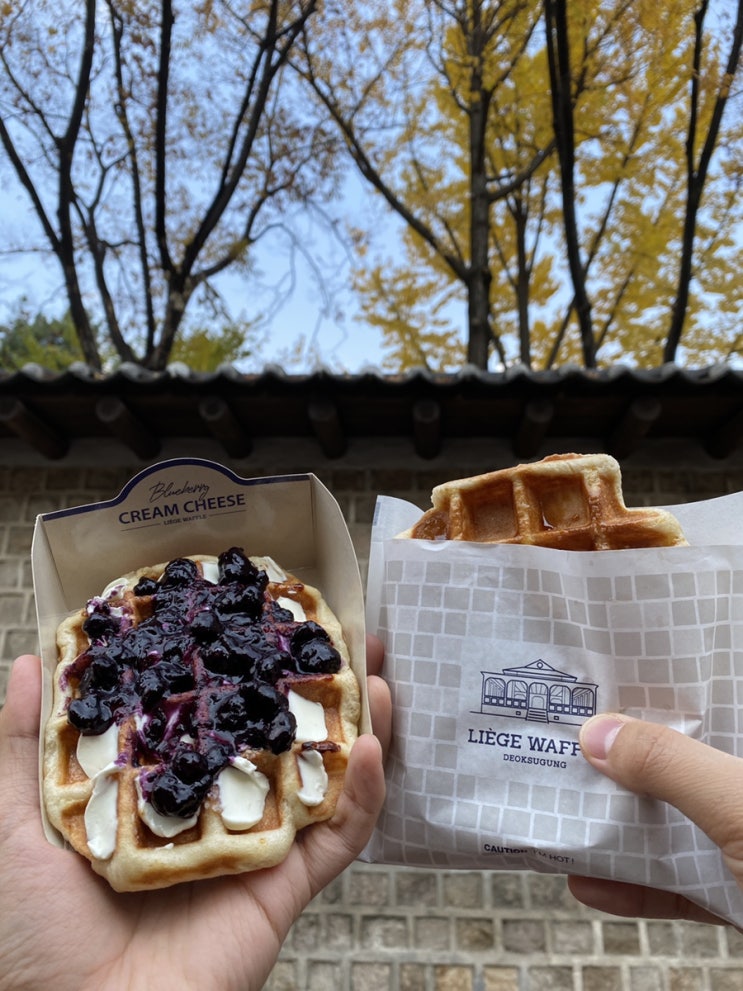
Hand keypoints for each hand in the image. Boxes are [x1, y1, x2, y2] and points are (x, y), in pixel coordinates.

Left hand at [0, 639, 390, 990]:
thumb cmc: (33, 934)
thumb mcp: (16, 823)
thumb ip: (25, 744)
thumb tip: (28, 660)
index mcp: (164, 791)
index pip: (214, 716)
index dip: (242, 668)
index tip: (258, 618)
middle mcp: (217, 812)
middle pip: (281, 739)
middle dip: (317, 688)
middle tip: (343, 637)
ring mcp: (257, 848)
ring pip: (323, 779)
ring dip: (358, 727)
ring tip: (378, 674)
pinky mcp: (284, 888)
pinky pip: (339, 838)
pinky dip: (364, 795)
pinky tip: (369, 746)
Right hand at [568, 712, 742, 924]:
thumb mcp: (739, 804)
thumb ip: (671, 765)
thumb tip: (598, 734)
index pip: (693, 711)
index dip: (642, 701)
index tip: (588, 697)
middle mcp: (741, 795)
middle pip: (671, 771)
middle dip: (615, 767)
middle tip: (558, 756)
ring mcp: (739, 849)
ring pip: (666, 830)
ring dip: (613, 833)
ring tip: (562, 820)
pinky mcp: (734, 900)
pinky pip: (675, 888)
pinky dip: (631, 888)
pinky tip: (590, 884)